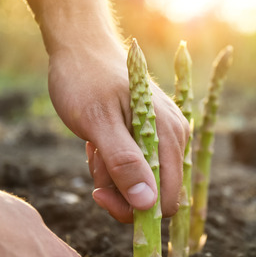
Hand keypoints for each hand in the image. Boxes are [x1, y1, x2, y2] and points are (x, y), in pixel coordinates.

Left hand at [47, 41, 189, 222]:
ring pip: (140, 183)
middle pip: (153, 196)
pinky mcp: (150, 136)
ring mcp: (164, 136)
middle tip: (94, 160)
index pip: (166, 201)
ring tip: (94, 145)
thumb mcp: (97, 123)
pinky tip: (98, 142)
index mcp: (169, 135)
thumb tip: (147, 204)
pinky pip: (133, 168)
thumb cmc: (85, 80)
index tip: (99, 192)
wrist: (80, 48)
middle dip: (118, 189)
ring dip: (111, 175)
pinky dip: (111, 164)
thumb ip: (123, 162)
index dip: (133, 208)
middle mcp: (175, 137)